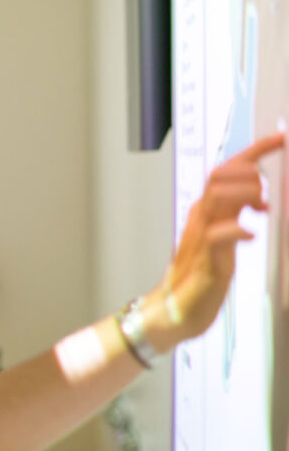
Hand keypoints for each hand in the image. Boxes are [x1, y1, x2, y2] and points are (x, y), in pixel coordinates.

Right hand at [157, 132, 283, 345]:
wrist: (172, 311)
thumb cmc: (196, 279)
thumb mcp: (220, 240)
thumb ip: (234, 216)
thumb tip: (257, 197)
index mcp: (204, 213)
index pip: (225, 171)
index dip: (254, 151)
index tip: (279, 138)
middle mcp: (200, 220)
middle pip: (219, 176)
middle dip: (250, 173)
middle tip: (265, 194)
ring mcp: (200, 239)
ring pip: (217, 197)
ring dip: (245, 195)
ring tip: (260, 209)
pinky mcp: (205, 263)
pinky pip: (218, 236)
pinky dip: (238, 229)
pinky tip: (251, 234)